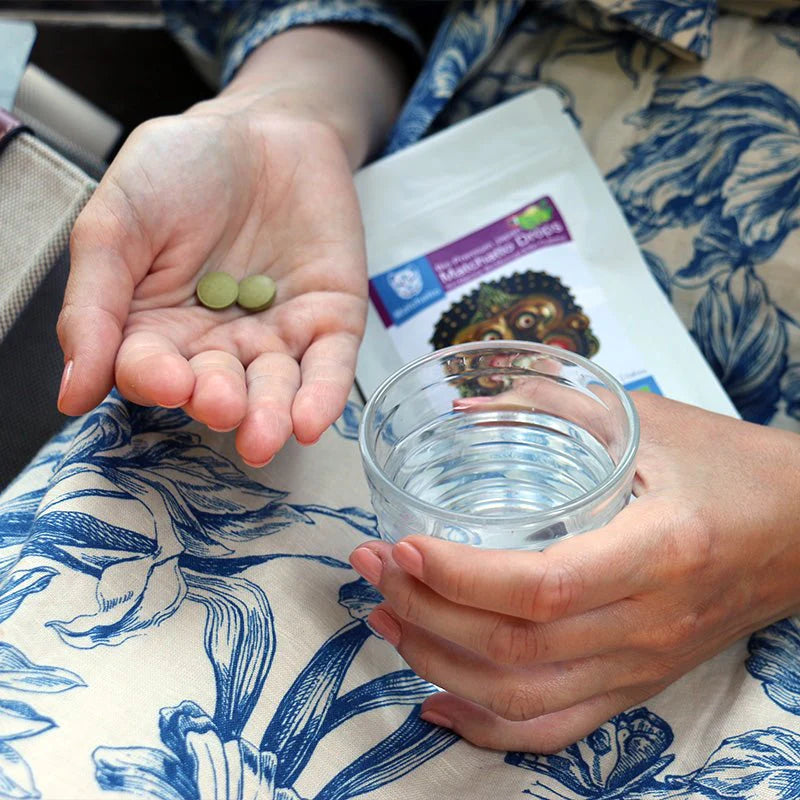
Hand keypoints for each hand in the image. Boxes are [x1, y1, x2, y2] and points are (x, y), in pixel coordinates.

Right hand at [57, 105, 365, 464]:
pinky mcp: (329, 322)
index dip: (156, 379)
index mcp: (158, 328)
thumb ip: (95, 304)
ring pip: (273, 388)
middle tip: (219, 403)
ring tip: (266, 434)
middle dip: (219, 401)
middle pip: (216, 388)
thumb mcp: (119, 221)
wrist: (263, 128)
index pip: (151, 370)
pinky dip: (322, 395)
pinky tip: (311, 421)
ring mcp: (276, 336)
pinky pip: (328, 367)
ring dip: (269, 414)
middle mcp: (218, 344)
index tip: (165, 379)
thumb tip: (69, 392)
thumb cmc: (182, 169)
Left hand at [350, 393, 799, 751]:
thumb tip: (471, 403)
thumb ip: (561, 405)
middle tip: (372, 571)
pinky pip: (556, 727)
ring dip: (440, 665)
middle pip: (517, 650)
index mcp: (660, 550)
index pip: (542, 588)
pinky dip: (488, 724)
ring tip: (387, 621)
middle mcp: (648, 623)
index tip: (400, 546)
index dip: (459, 577)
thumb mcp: (653, 422)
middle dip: (425, 615)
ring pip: (524, 698)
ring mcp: (642, 665)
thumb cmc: (732, 470)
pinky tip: (437, 699)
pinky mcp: (638, 684)